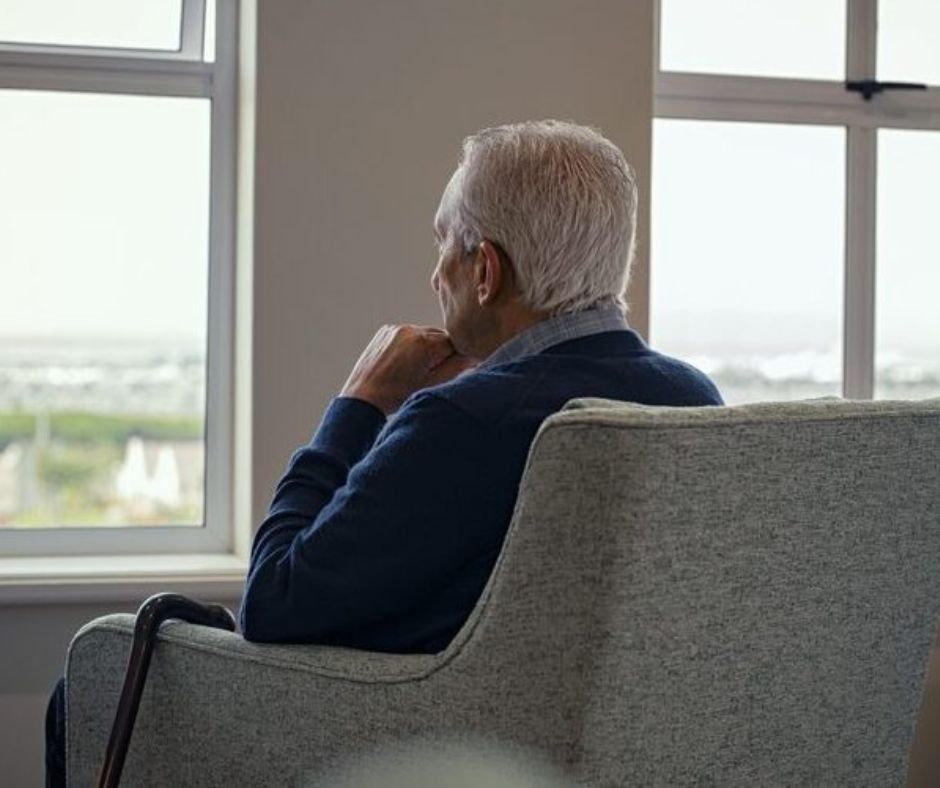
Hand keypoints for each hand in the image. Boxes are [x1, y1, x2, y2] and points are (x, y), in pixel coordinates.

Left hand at [340, 324, 476, 414]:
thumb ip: (456, 368)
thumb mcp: (432, 384)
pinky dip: (409, 345)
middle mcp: (411, 330)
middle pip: (439, 337)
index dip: (455, 358)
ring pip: (423, 335)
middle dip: (440, 352)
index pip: (454, 343)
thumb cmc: (397, 395)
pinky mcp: (385, 331)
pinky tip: (401, 363)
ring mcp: (396, 329)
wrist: (363, 397)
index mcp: (425, 343)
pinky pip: (407, 334)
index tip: (450, 370)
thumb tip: (472, 356)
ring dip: (424, 348)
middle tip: (429, 373)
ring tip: (412, 369)